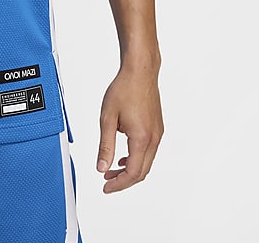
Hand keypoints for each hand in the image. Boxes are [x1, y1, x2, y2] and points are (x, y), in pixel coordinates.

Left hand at [96, 64, 162, 192]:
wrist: (140, 71)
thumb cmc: (124, 89)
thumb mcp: (108, 118)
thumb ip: (105, 145)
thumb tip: (101, 167)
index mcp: (142, 138)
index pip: (133, 173)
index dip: (119, 184)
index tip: (105, 187)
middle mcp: (154, 138)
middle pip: (142, 171)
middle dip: (124, 180)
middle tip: (107, 182)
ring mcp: (157, 133)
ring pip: (146, 162)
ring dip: (130, 169)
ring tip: (111, 169)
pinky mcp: (157, 127)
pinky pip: (148, 150)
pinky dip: (136, 158)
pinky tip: (123, 155)